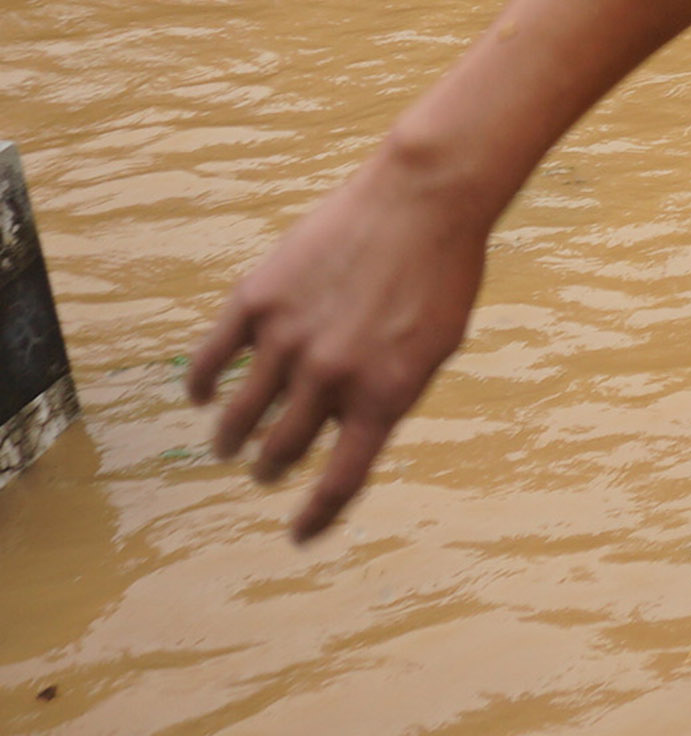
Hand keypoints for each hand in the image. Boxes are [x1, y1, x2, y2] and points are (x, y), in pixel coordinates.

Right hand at [187, 143, 496, 540]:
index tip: (299, 536)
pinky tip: (202, 394)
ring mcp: (287, 339)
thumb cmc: (444, 272)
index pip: (341, 479)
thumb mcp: (436, 347)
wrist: (424, 199)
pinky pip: (213, 358)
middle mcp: (330, 377)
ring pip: (241, 414)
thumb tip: (350, 430)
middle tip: (267, 472)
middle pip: (284, 448)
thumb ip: (390, 392)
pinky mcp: (256, 301)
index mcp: (383, 396)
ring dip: (233, 438)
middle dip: (273, 468)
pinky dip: (203, 383)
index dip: (316, 516)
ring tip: (230, 447)